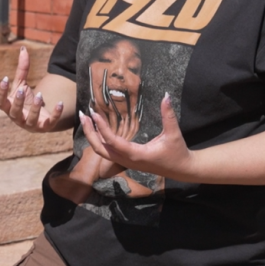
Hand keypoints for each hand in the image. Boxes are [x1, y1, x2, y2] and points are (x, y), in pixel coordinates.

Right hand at [0, 46, 65, 132]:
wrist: (38, 116)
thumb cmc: (25, 99)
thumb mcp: (22, 84)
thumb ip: (22, 69)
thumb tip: (23, 49)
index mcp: (8, 107)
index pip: (0, 102)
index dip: (1, 92)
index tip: (5, 79)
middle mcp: (17, 117)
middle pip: (14, 112)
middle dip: (18, 102)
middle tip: (21, 90)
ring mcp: (30, 124)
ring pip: (31, 119)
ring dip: (34, 108)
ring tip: (39, 95)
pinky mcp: (44, 127)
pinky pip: (49, 123)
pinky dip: (55, 114)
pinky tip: (60, 103)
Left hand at [81, 93, 196, 181]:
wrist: (181, 170)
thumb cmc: (177, 152)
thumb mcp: (174, 133)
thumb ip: (169, 115)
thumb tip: (166, 96)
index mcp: (136, 154)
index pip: (112, 142)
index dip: (102, 128)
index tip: (94, 114)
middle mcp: (128, 160)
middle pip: (100, 149)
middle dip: (90, 132)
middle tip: (83, 115)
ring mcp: (126, 162)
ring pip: (103, 152)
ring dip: (93, 136)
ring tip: (87, 120)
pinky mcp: (128, 161)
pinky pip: (108, 152)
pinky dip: (100, 140)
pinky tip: (98, 128)